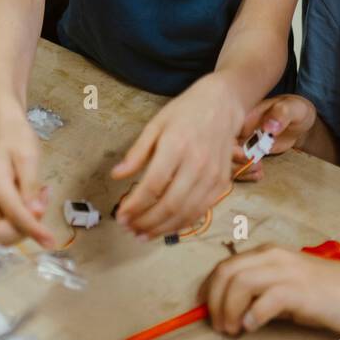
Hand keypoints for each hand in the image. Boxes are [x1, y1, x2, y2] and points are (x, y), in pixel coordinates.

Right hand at [0, 111, 55, 247]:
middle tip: (40, 209)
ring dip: (22, 227)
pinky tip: (32, 202)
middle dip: (19, 231)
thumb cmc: (17, 137)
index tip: (50, 240)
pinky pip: (3, 223)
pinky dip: (20, 221)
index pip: (11, 214)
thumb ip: (31, 186)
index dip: (31, 229)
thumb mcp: (29, 156)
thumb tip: (36, 215)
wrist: (4, 127)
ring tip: (39, 201)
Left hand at [112, 74, 242, 239]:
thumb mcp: (155, 124)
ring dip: (163, 229)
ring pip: (186, 213)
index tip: (121, 216)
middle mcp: (197, 163)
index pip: (153, 184)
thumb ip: (137, 152)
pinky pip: (201, 211)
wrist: (222, 104)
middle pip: (170, 204)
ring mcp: (213, 176)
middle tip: (130, 229)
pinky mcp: (223, 183)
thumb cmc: (185, 112)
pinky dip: (182, 224)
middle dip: (147, 222)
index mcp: (176, 145)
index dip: (135, 205)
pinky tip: (166, 227)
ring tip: (144, 234)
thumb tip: (116, 176)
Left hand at [202, 244, 339, 335]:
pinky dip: (253, 315)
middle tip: (217, 324)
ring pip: (240, 283)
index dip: (209, 287)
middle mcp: (273, 257)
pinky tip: (251, 327)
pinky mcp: (301, 291)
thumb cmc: (326, 292)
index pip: (225, 265)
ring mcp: (287, 272)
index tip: (203, 307)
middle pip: (227, 272)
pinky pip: (267, 300)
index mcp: (267, 254)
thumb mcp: (289, 285)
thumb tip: (234, 308)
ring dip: (228, 309)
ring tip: (231, 329)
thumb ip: (263, 290)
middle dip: (214, 300)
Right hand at [231, 95, 316, 180]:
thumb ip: (281, 114)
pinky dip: (246, 173)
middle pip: (224, 145)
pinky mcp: (249, 152)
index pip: (227, 127)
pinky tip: (259, 174)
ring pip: (229, 157)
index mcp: (246, 113)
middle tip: (255, 163)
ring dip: (240, 168)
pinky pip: (239, 164)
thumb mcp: (293, 108)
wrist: (300, 122)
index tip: (245, 153)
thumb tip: (268, 127)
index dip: (231, 143)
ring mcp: (243, 140)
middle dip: (234, 159)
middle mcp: (240, 127)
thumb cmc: (295, 110)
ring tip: (259, 169)